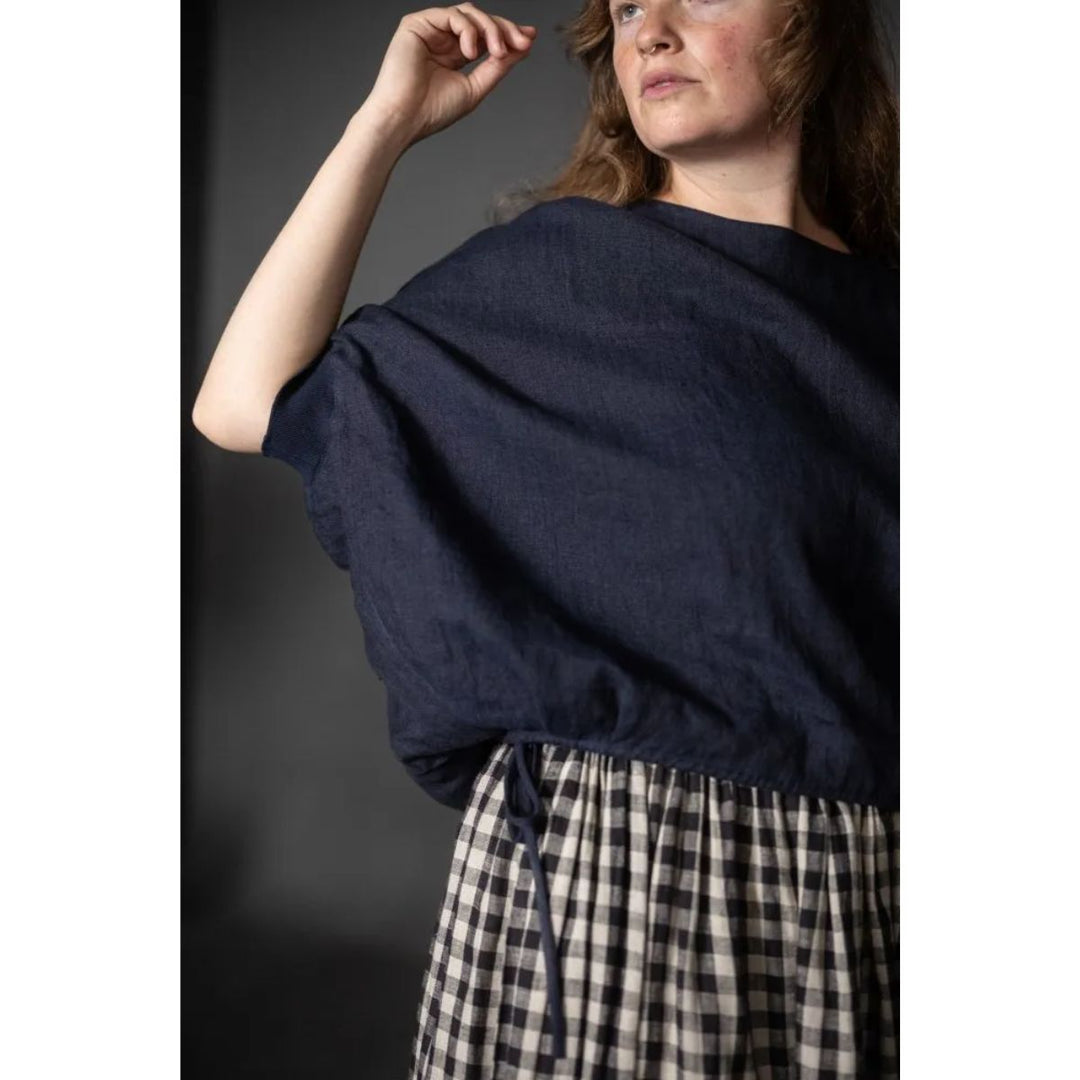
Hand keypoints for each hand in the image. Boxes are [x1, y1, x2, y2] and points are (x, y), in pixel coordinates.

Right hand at [363, 4, 536, 147]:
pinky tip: (469, 51)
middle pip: (480, 21)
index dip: (508, 35)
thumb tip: (522, 47)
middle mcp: (443, 40)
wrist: (404, 119)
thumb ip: (497, 66)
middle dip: (504, 29)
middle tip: (522, 41)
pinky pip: (451, 15)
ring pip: (469, 14)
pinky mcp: (416, 24)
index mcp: (455, 55)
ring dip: (490, 30)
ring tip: (496, 53)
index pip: (485, 37)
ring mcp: (430, 30)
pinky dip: (467, 30)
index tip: (529, 39)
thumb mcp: (475, 87)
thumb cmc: (432, 111)